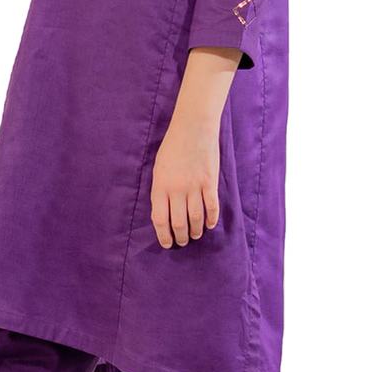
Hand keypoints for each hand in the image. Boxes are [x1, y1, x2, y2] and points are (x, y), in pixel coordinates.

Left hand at [150, 112, 220, 247]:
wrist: (193, 128)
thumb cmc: (173, 146)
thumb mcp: (159, 167)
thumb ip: (161, 189)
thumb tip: (164, 211)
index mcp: (160, 185)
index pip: (160, 219)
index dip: (163, 235)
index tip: (167, 243)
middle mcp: (176, 189)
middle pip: (178, 223)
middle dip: (180, 237)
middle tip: (182, 241)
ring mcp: (194, 186)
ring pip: (195, 219)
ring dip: (196, 231)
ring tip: (195, 235)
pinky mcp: (209, 182)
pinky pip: (211, 207)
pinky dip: (211, 219)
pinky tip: (210, 225)